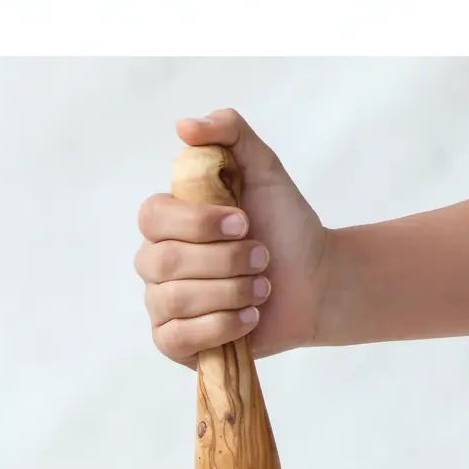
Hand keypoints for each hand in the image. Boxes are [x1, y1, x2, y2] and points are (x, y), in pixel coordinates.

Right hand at [135, 109, 328, 364]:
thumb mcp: (263, 170)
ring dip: (231, 292)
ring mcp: (160, 305)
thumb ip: (229, 135)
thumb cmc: (285, 228)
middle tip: (262, 258)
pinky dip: (221, 326)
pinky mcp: (173, 342)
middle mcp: (156, 263)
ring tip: (262, 288)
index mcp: (168, 223)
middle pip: (165, 262)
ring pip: (175, 300)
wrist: (316, 283)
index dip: (197, 222)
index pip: (152, 216)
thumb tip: (184, 126)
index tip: (243, 222)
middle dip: (225, 261)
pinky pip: (178, 337)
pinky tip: (249, 317)